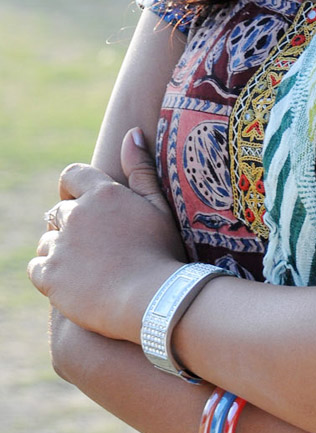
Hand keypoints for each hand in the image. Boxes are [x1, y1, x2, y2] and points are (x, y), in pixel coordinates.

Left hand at [29, 129, 183, 341]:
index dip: (73, 190)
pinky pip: (36, 268)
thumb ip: (141, 169)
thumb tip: (132, 133)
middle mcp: (76, 215)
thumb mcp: (159, 206)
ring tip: (86, 268)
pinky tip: (72, 283)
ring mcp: (61, 246)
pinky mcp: (50, 276)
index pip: (72, 175)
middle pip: (58, 213)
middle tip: (93, 247)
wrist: (153, 299)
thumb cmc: (162, 252)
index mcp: (103, 193)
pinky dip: (48, 273)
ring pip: (46, 241)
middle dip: (69, 226)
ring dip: (59, 250)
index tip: (85, 206)